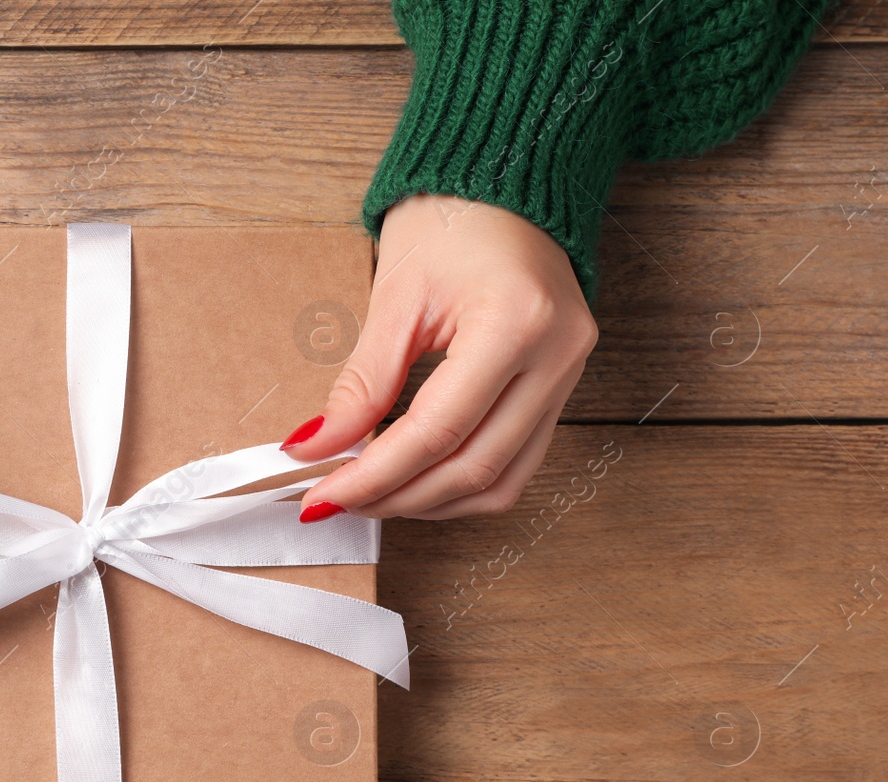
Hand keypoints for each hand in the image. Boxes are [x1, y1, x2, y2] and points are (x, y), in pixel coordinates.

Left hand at [285, 194, 596, 520]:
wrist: (507, 175)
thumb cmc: (453, 217)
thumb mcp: (395, 297)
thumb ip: (361, 384)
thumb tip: (318, 447)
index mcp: (517, 323)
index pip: (437, 432)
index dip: (374, 473)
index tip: (321, 493)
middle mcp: (558, 356)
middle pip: (474, 467)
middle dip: (397, 496)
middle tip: (337, 500)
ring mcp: (569, 373)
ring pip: (502, 480)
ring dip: (431, 501)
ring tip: (371, 496)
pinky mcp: (564, 383)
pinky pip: (517, 461)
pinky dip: (462, 482)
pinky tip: (415, 479)